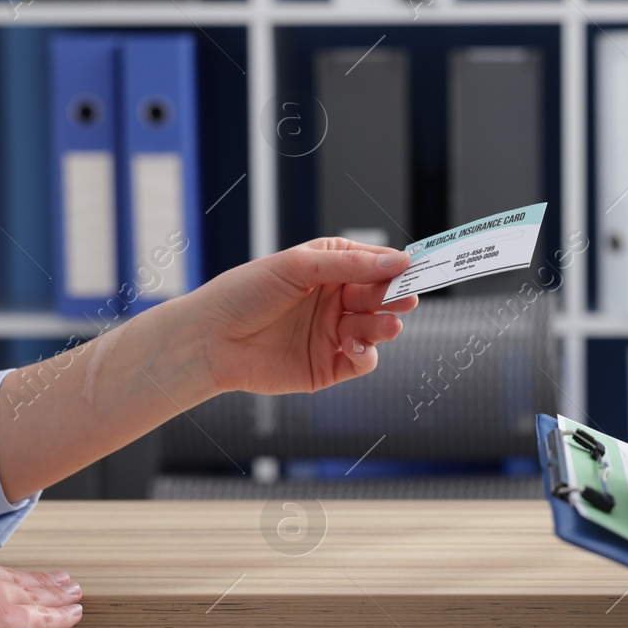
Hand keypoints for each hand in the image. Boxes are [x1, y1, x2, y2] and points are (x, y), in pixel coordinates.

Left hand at [191, 238, 418, 394]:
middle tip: (408, 298)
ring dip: (385, 325)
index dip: (398, 267)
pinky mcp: (329, 366)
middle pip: (381, 296)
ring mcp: (334, 333)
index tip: (417, 268)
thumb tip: (399, 261)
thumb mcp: (298, 267)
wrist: (210, 341)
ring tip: (386, 324)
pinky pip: (363, 359)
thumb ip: (350, 265)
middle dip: (397, 297)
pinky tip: (354, 343)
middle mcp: (335, 299)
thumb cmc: (244, 293)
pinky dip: (367, 352)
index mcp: (329, 267)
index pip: (375, 264)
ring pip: (376, 328)